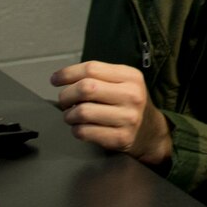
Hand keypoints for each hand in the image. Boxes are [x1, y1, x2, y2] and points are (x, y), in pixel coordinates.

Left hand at [51, 62, 172, 165]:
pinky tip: (81, 127)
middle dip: (66, 95)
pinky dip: (76, 129)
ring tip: (72, 116)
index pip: (92, 68)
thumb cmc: (129, 104)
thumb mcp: (123, 83)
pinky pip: (84, 132)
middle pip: (86, 88)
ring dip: (68, 115)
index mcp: (131, 77)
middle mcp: (132, 95)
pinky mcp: (120, 138)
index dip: (67, 73)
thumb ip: (99, 77)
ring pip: (82, 112)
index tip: (55, 80)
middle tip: (64, 101)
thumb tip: (62, 79)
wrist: (151, 133)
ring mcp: (127, 118)